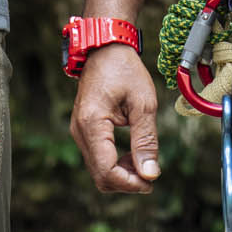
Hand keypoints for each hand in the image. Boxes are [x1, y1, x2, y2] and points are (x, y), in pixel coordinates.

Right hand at [70, 44, 161, 193]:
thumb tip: (150, 174)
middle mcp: (80, 131)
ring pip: (97, 170)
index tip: (152, 182)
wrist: (105, 49)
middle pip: (100, 176)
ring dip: (122, 174)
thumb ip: (146, 140)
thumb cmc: (125, 70)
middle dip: (127, 182)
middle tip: (151, 174)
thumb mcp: (143, 103)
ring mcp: (79, 131)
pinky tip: (132, 154)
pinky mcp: (83, 131)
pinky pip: (97, 158)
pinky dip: (115, 164)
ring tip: (144, 161)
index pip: (107, 170)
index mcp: (92, 124)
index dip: (130, 183)